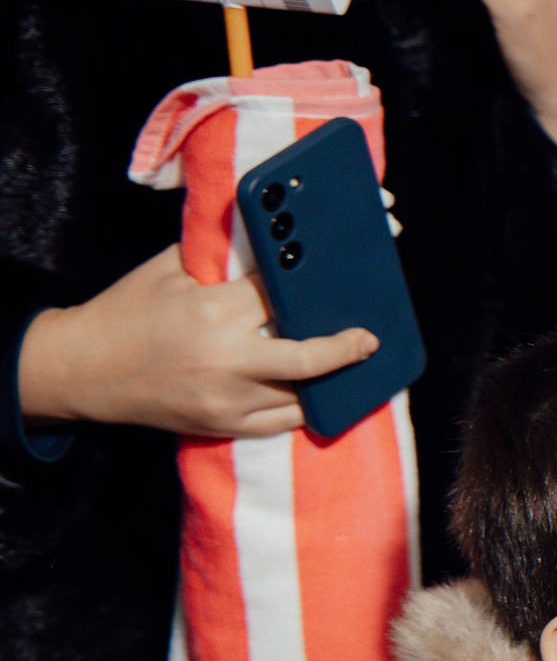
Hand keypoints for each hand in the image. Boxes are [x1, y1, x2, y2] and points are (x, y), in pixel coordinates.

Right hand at [19, 247, 375, 437]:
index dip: (311, 287)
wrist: (83, 371)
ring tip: (355, 365)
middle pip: (308, 356)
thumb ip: (217, 253)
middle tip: (369, 338)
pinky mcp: (225, 426)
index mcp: (213, 312)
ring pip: (302, 394)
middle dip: (346, 347)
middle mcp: (227, 358)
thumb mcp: (168, 269)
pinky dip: (306, 408)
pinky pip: (283, 422)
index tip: (339, 279)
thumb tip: (262, 235)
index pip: (281, 296)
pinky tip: (327, 395)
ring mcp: (228, 398)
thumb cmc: (128, 312)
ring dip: (331, 380)